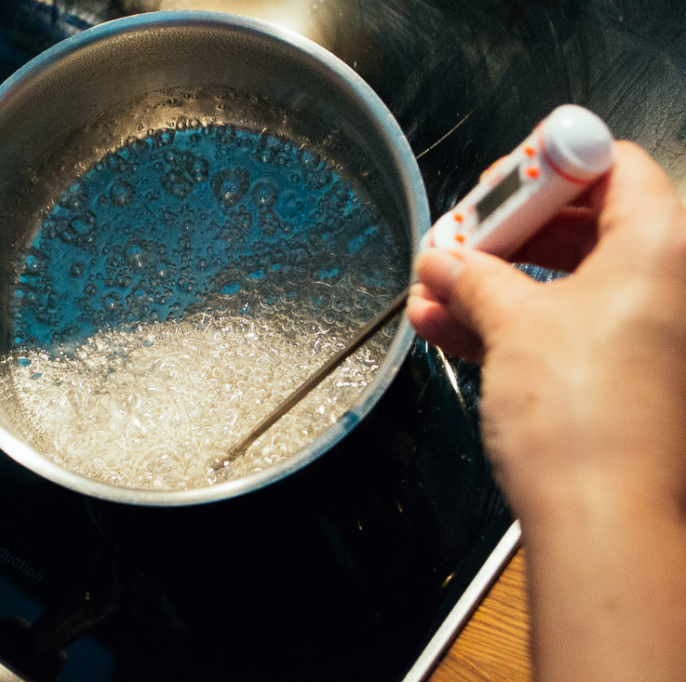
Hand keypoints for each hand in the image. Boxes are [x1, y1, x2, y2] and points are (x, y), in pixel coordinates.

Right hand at [407, 141, 685, 678]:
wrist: (601, 520)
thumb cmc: (583, 417)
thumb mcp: (512, 324)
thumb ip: (474, 277)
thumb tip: (445, 260)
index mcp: (662, 245)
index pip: (611, 165)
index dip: (546, 168)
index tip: (497, 187)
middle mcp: (669, 283)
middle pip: (583, 223)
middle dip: (506, 234)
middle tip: (458, 243)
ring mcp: (648, 332)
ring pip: (564, 281)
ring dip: (494, 284)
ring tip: (433, 293)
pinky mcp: (624, 374)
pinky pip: (565, 327)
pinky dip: (512, 324)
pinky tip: (449, 328)